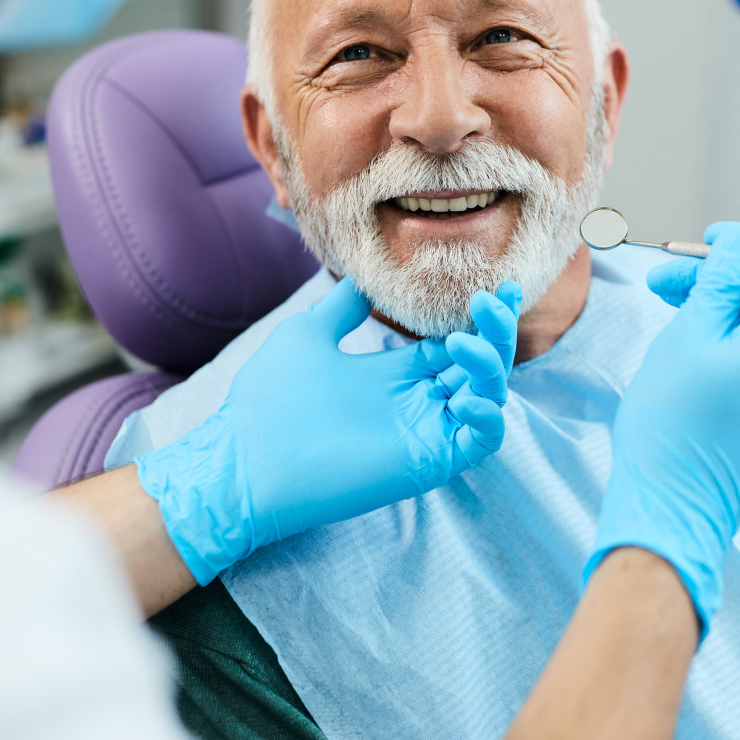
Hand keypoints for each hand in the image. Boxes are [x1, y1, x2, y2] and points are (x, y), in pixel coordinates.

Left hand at [137, 277, 521, 583]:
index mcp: (395, 373)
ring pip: (488, 397)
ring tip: (460, 342)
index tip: (495, 286)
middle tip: (493, 298)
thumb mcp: (308, 334)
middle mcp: (418, 400)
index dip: (480, 317)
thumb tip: (365, 278)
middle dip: (496, 331)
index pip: (455, 343)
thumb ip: (343, 307)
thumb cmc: (268, 400)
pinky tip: (467, 397)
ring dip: (489, 365)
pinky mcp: (427, 461)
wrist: (244, 459)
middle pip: (480, 365)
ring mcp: (426, 431)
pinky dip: (488, 418)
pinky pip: (480, 442)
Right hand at [586, 223, 739, 632]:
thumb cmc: (671, 425)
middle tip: (665, 279)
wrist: (672, 510)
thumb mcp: (688, 337)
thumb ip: (720, 283)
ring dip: (719, 306)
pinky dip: (727, 339)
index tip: (709, 240)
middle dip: (723, 275)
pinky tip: (685, 343)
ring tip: (665, 307)